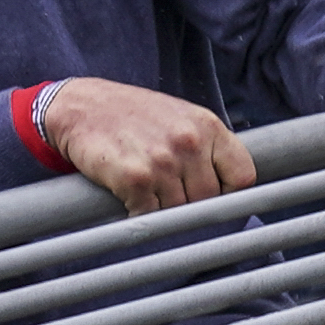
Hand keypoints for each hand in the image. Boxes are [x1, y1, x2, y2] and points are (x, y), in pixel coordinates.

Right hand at [37, 75, 256, 209]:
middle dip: (193, 205)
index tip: (217, 200)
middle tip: (171, 194)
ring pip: (181, 212)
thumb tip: (233, 194)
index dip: (232, 195)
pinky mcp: (135, 178)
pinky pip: (151, 216)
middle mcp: (188, 142)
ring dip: (165, 210)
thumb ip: (209, 149)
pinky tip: (132, 197)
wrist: (81, 107)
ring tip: (149, 190)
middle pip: (210, 200)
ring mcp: (162, 161)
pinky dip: (142, 214)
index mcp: (207, 126)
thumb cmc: (134, 116)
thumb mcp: (182, 119)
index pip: (243, 177)